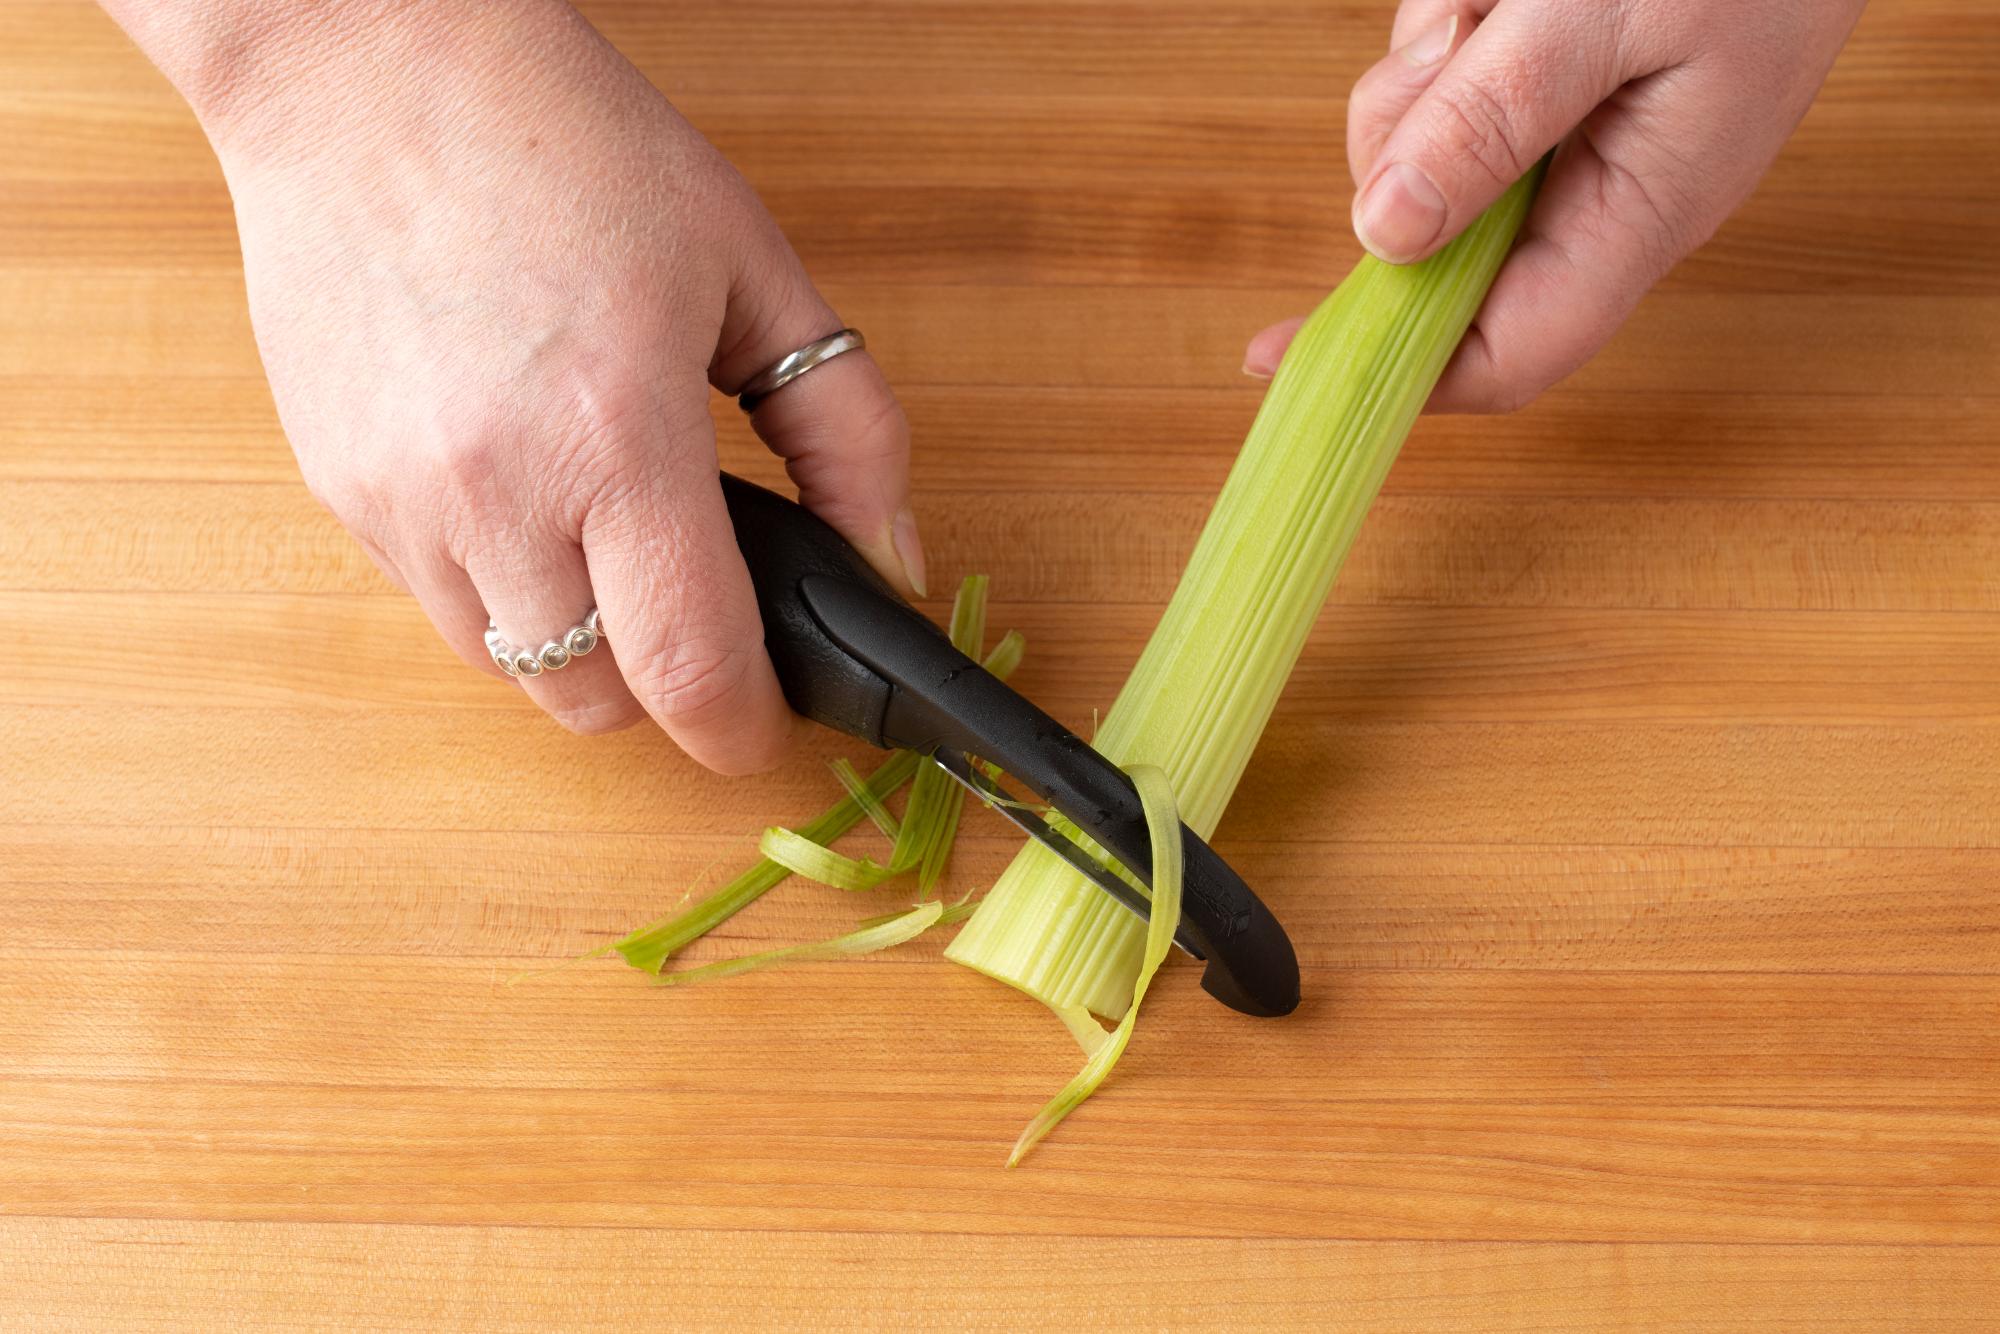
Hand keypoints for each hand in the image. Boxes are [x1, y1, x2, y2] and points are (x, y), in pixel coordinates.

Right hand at [123, 0, 924, 772]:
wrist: (370, 69)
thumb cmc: (569, 147)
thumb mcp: (754, 270)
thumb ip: (849, 429)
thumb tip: (889, 558)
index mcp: (616, 434)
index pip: (688, 669)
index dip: (743, 727)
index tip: (765, 723)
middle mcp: (493, 490)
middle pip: (593, 702)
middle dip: (662, 689)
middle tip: (697, 621)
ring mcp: (398, 499)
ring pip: (509, 669)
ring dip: (577, 647)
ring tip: (608, 543)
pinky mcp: (337, 489)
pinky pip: (436, 603)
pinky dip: (500, 589)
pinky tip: (526, 493)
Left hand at [1244, 0, 1866, 410]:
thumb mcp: (1607, 15)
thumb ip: (1499, 121)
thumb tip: (1388, 236)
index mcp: (1640, 216)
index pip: (1508, 355)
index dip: (1394, 371)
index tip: (1274, 351)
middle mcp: (1599, 197)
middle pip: (1433, 245)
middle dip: (1402, 155)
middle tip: (1453, 47)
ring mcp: (1570, 140)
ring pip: (1423, 152)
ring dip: (1427, 73)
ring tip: (1495, 0)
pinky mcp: (1545, 86)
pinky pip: (1446, 81)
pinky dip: (1449, 27)